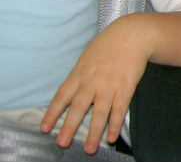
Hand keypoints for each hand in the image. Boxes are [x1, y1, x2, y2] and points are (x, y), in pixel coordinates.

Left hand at [40, 16, 150, 153]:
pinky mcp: (126, 87)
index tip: (44, 128)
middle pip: (78, 107)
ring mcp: (109, 85)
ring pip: (99, 112)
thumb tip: (71, 92)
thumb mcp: (87, 57)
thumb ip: (80, 75)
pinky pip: (119, 109)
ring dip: (94, 132)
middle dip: (69, 126)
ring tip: (90, 149)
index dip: (52, 113)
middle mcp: (92, 81)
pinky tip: (111, 136)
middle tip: (62, 143)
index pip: (62, 96)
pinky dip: (115, 123)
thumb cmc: (108, 45)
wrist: (132, 35)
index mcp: (80, 73)